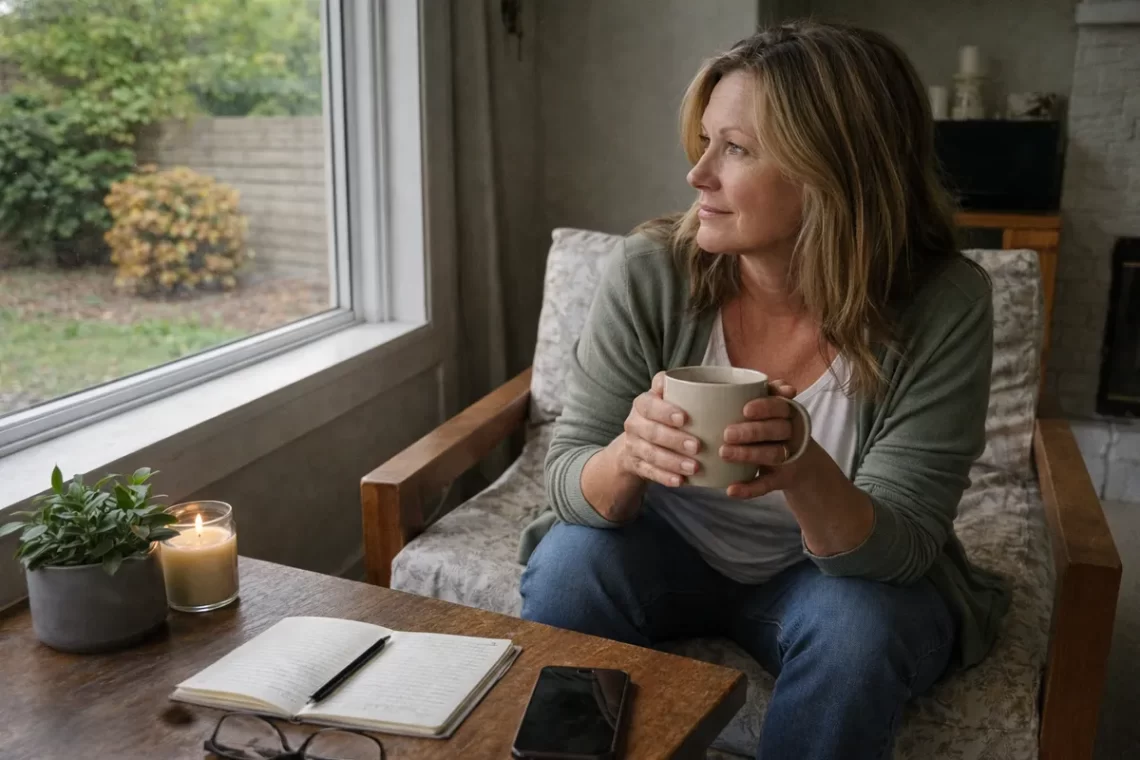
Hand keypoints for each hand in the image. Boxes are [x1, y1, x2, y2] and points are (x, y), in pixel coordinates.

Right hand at [613, 371, 701, 487]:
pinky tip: (679, 481)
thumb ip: (678, 388)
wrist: (635, 442)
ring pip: (651, 454)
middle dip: (674, 440)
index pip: (649, 405)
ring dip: (672, 461)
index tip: (684, 418)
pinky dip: (664, 477)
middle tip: (697, 446)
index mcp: (642, 403)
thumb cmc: (661, 416)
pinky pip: (648, 472)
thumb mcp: (665, 399)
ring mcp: (633, 445)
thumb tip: (704, 383)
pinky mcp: (635, 464)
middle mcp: (634, 423)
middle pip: (652, 432)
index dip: (665, 411)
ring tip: (693, 467)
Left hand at [720, 380, 807, 498]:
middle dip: (752, 431)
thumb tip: (744, 383)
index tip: (745, 409)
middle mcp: (793, 434)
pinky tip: (731, 490)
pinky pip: (767, 485)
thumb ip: (764, 395)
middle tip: (726, 433)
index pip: (781, 407)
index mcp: (790, 414)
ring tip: (724, 454)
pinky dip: (749, 489)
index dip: (765, 407)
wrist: (805, 465)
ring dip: (748, 455)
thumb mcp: (775, 411)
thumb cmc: (777, 429)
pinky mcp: (783, 479)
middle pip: (776, 430)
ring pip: (772, 455)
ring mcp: (790, 457)